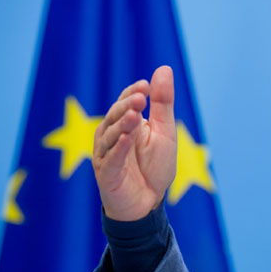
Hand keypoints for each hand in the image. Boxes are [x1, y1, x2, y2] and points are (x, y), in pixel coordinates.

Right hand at [93, 65, 176, 220]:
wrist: (148, 203)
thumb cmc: (155, 167)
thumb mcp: (164, 132)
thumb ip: (162, 104)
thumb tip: (164, 68)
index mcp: (126, 123)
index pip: (125, 102)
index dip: (133, 93)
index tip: (145, 86)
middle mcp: (112, 135)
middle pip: (115, 116)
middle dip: (127, 106)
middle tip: (141, 98)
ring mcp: (107, 154)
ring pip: (110, 135)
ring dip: (121, 125)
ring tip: (134, 116)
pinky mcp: (106, 173)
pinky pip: (111, 158)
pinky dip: (118, 148)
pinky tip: (126, 139)